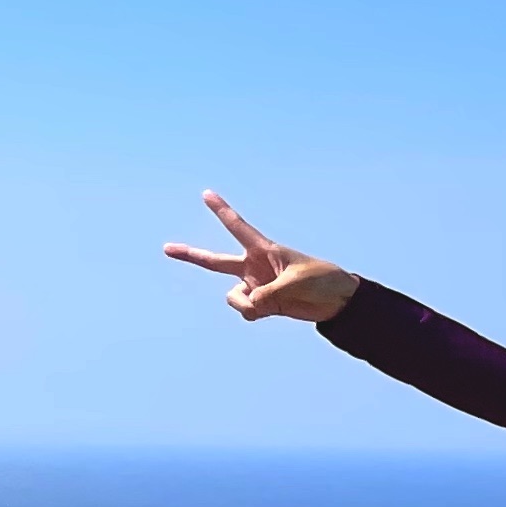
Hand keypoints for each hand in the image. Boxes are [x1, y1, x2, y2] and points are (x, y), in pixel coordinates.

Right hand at [161, 191, 360, 322]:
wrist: (339, 302)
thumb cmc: (322, 281)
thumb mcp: (294, 285)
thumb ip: (267, 296)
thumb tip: (248, 307)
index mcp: (265, 250)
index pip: (238, 227)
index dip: (222, 210)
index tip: (206, 193)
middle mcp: (254, 267)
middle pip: (215, 261)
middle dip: (191, 255)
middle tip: (166, 248)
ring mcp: (256, 285)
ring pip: (233, 297)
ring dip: (247, 304)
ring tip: (272, 302)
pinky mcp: (262, 304)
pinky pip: (245, 310)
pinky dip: (253, 313)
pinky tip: (271, 310)